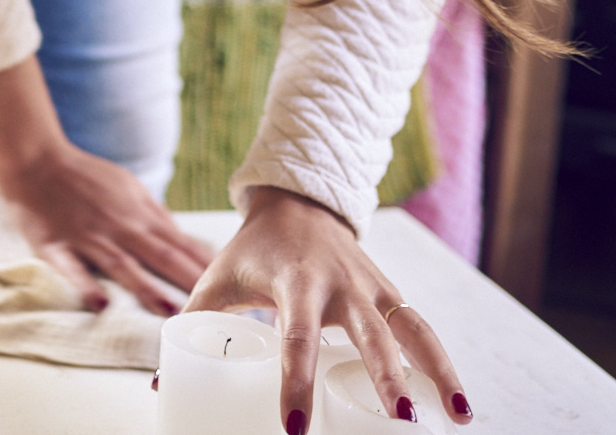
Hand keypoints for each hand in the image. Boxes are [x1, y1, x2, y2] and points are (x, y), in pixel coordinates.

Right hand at [0, 138, 215, 313]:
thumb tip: (182, 238)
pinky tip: (100, 304)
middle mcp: (118, 226)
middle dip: (187, 280)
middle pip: (159, 255)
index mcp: (137, 214)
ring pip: (121, 264)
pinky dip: (85, 285)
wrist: (35, 158)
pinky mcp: (56, 246)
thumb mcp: (127, 186)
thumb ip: (154, 214)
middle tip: (214, 307)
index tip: (232, 285)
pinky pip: (71, 268)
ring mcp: (87, 237)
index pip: (179, 243)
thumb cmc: (82, 174)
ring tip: (168, 310)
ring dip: (145, 287)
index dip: (205, 265)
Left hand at [188, 187, 471, 431]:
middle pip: (367, 336)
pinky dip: (442, 362)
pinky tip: (457, 401)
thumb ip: (192, 324)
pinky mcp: (389, 293)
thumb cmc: (253, 250)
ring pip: (410, 331)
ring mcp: (371, 287)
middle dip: (385, 378)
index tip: (295, 427)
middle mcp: (340, 284)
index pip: (295, 339)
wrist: (296, 202)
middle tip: (399, 421)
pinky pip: (421, 329)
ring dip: (435, 372)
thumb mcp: (218, 279)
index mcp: (294, 284)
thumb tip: (157, 382)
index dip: (293, 383)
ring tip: (456, 416)